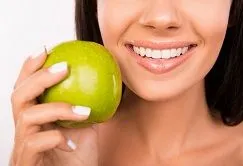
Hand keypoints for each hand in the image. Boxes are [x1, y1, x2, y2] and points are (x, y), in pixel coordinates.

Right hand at [10, 49, 98, 165]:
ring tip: (84, 110)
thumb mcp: (85, 127)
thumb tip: (102, 83)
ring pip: (28, 116)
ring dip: (58, 108)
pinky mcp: (26, 160)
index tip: (47, 49)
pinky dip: (56, 138)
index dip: (31, 66)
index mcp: (36, 117)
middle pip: (19, 95)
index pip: (26, 86)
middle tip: (64, 66)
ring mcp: (23, 145)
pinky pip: (34, 143)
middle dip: (40, 77)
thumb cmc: (77, 156)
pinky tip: (72, 143)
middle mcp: (24, 128)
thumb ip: (86, 105)